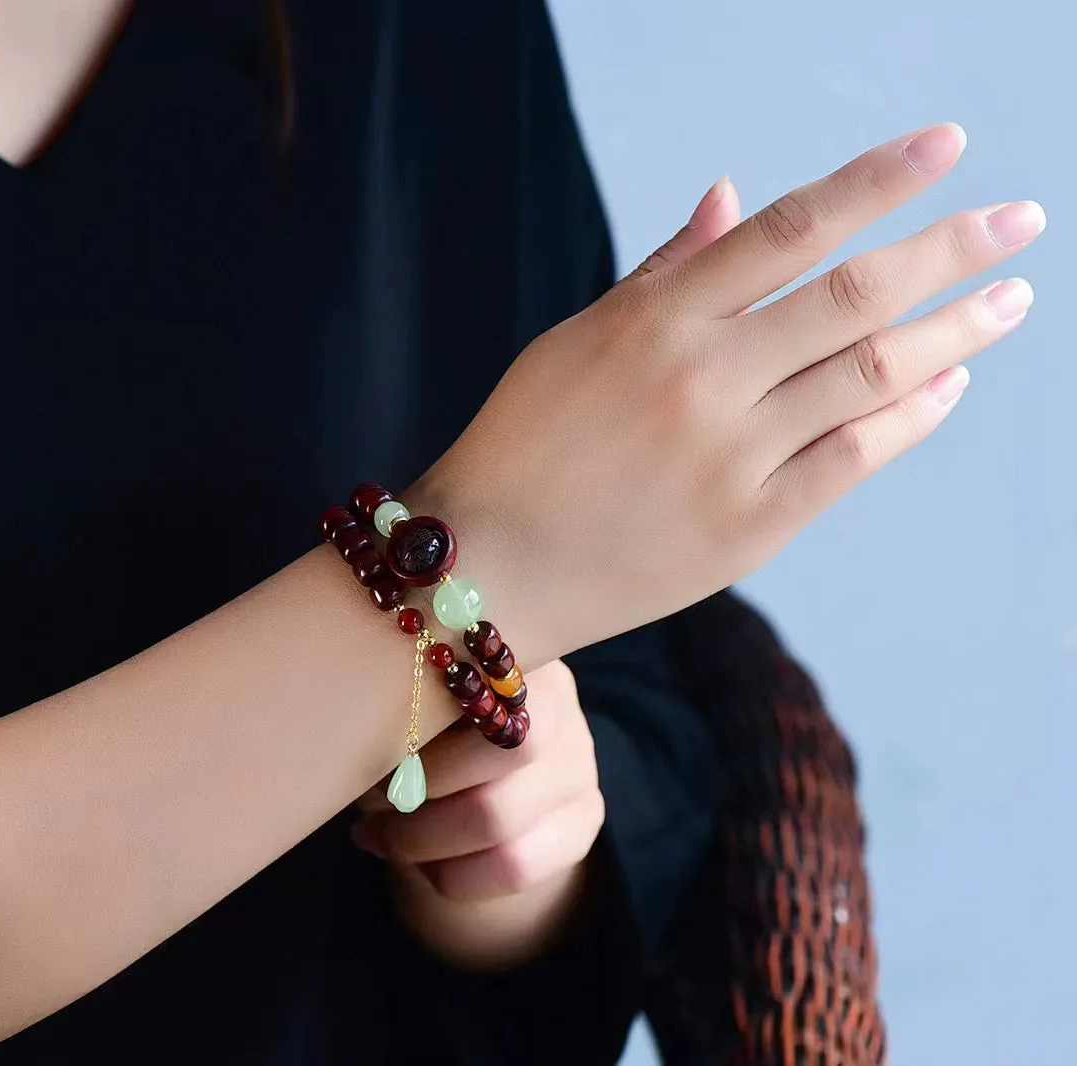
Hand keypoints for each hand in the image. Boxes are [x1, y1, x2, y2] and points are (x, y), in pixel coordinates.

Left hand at [351, 661, 603, 968]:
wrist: (488, 791)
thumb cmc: (431, 733)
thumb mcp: (418, 707)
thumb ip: (398, 705)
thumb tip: (340, 729)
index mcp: (513, 657)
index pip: (479, 679)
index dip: (421, 718)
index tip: (367, 744)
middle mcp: (560, 707)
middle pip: (500, 751)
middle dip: (418, 787)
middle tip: (369, 802)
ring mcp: (579, 766)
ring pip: (499, 816)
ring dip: (422, 837)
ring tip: (377, 835)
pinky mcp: (584, 823)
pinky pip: (516, 865)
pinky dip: (454, 875)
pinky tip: (419, 865)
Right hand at [417, 124, 1042, 664]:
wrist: (488, 567)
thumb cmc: (522, 445)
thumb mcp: (576, 342)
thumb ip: (665, 275)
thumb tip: (734, 196)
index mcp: (653, 321)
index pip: (789, 229)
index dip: (876, 181)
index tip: (947, 146)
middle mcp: (701, 380)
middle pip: (854, 296)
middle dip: (952, 250)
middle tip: (1022, 222)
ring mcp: (730, 457)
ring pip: (871, 375)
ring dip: (955, 331)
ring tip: (1009, 301)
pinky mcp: (749, 527)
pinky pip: (853, 459)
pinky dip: (910, 417)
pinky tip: (947, 386)